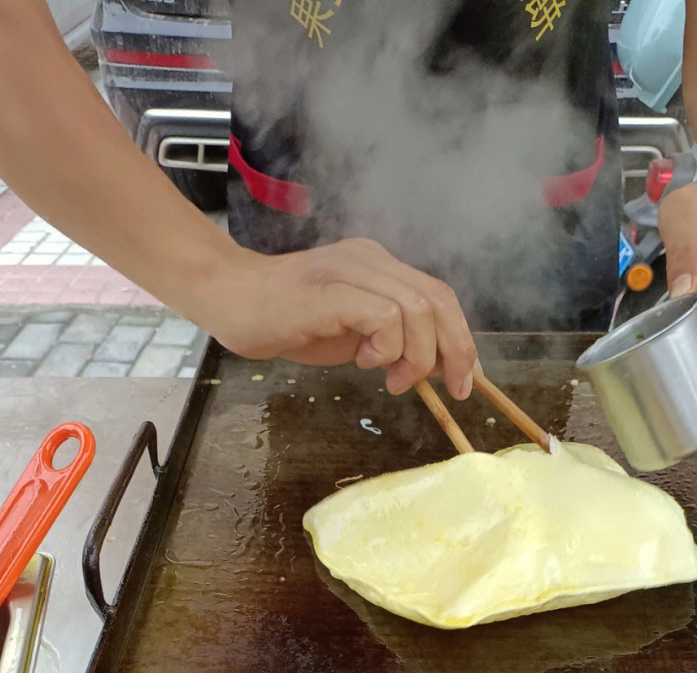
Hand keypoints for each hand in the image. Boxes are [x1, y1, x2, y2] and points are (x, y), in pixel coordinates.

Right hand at [212, 237, 478, 399]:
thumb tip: (440, 366)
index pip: (440, 295)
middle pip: (438, 300)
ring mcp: (351, 271)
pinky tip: (364, 362)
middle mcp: (371, 260)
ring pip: (417, 310)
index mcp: (379, 267)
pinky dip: (387, 348)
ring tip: (391, 378)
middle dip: (455, 351)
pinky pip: (384, 318)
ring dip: (416, 356)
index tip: (465, 379)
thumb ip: (394, 341)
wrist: (231, 299)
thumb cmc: (287, 321)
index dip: (462, 339)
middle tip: (451, 388)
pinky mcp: (332, 290)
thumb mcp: (354, 335)